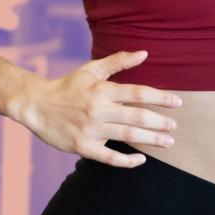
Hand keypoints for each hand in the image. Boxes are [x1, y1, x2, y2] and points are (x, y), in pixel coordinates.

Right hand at [16, 50, 182, 167]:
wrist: (36, 105)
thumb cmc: (68, 86)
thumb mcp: (92, 70)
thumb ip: (118, 61)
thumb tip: (144, 53)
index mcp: (103, 90)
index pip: (138, 93)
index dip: (161, 98)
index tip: (178, 103)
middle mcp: (98, 109)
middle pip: (137, 116)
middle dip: (160, 122)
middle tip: (175, 126)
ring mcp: (90, 130)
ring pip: (127, 136)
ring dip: (151, 140)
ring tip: (168, 141)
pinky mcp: (82, 147)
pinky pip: (108, 157)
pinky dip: (126, 161)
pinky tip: (141, 159)